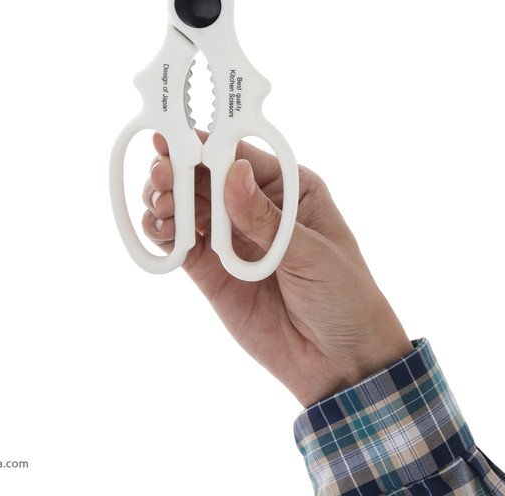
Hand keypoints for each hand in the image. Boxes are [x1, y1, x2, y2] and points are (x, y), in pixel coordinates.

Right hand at [142, 133, 412, 406]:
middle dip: (178, 171)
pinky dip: (163, 235)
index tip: (176, 140)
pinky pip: (181, 246)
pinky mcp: (212, 273)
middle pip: (205, 177)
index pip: (240, 156)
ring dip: (166, 201)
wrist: (341, 365)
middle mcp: (254, 208)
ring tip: (159, 206)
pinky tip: (159, 231)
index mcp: (288, 190)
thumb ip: (266, 218)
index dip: (207, 144)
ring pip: (187, 207)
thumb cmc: (345, 297)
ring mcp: (230, 240)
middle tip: (161, 176)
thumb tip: (233, 172)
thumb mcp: (312, 253)